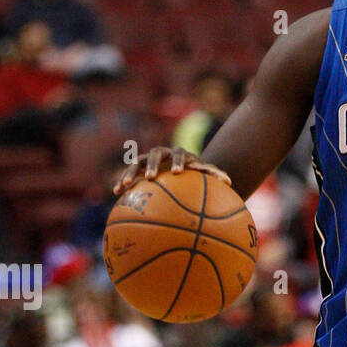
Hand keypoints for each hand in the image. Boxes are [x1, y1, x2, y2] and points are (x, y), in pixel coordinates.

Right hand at [113, 146, 231, 196]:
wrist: (180, 168)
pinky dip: (122, 181)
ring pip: (137, 162)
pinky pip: (128, 173)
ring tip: (125, 185)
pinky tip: (116, 192)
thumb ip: (214, 176)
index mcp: (181, 154)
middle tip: (151, 177)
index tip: (178, 173)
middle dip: (152, 164)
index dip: (179, 162)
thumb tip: (230, 182)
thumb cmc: (194, 174)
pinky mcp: (138, 167)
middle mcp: (164, 153)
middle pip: (156, 154)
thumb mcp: (203, 175)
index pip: (180, 154)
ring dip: (131, 172)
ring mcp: (149, 158)